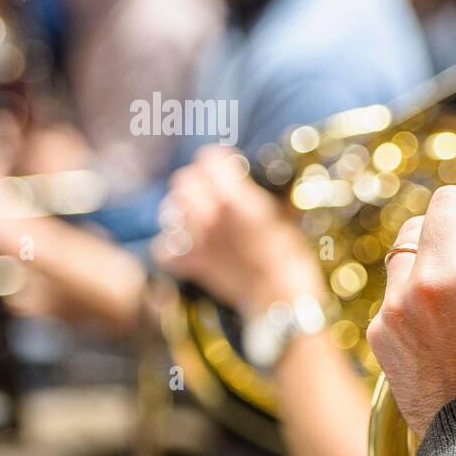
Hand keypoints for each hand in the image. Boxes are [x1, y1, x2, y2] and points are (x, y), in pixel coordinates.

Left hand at [151, 145, 325, 316]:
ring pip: (169, 210)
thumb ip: (265, 198)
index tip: (229, 168)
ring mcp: (198, 239)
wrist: (282, 296)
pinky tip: (186, 247)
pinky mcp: (193, 264)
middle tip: (211, 192)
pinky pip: (164, 249)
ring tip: (195, 217)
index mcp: (235, 196)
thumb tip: (262, 189)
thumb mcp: (285, 216)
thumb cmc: (292, 256)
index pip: (208, 159)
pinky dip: (171, 248)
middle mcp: (210, 213)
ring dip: (181, 210)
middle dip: (196, 182)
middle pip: (183, 181)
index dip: (219, 161)